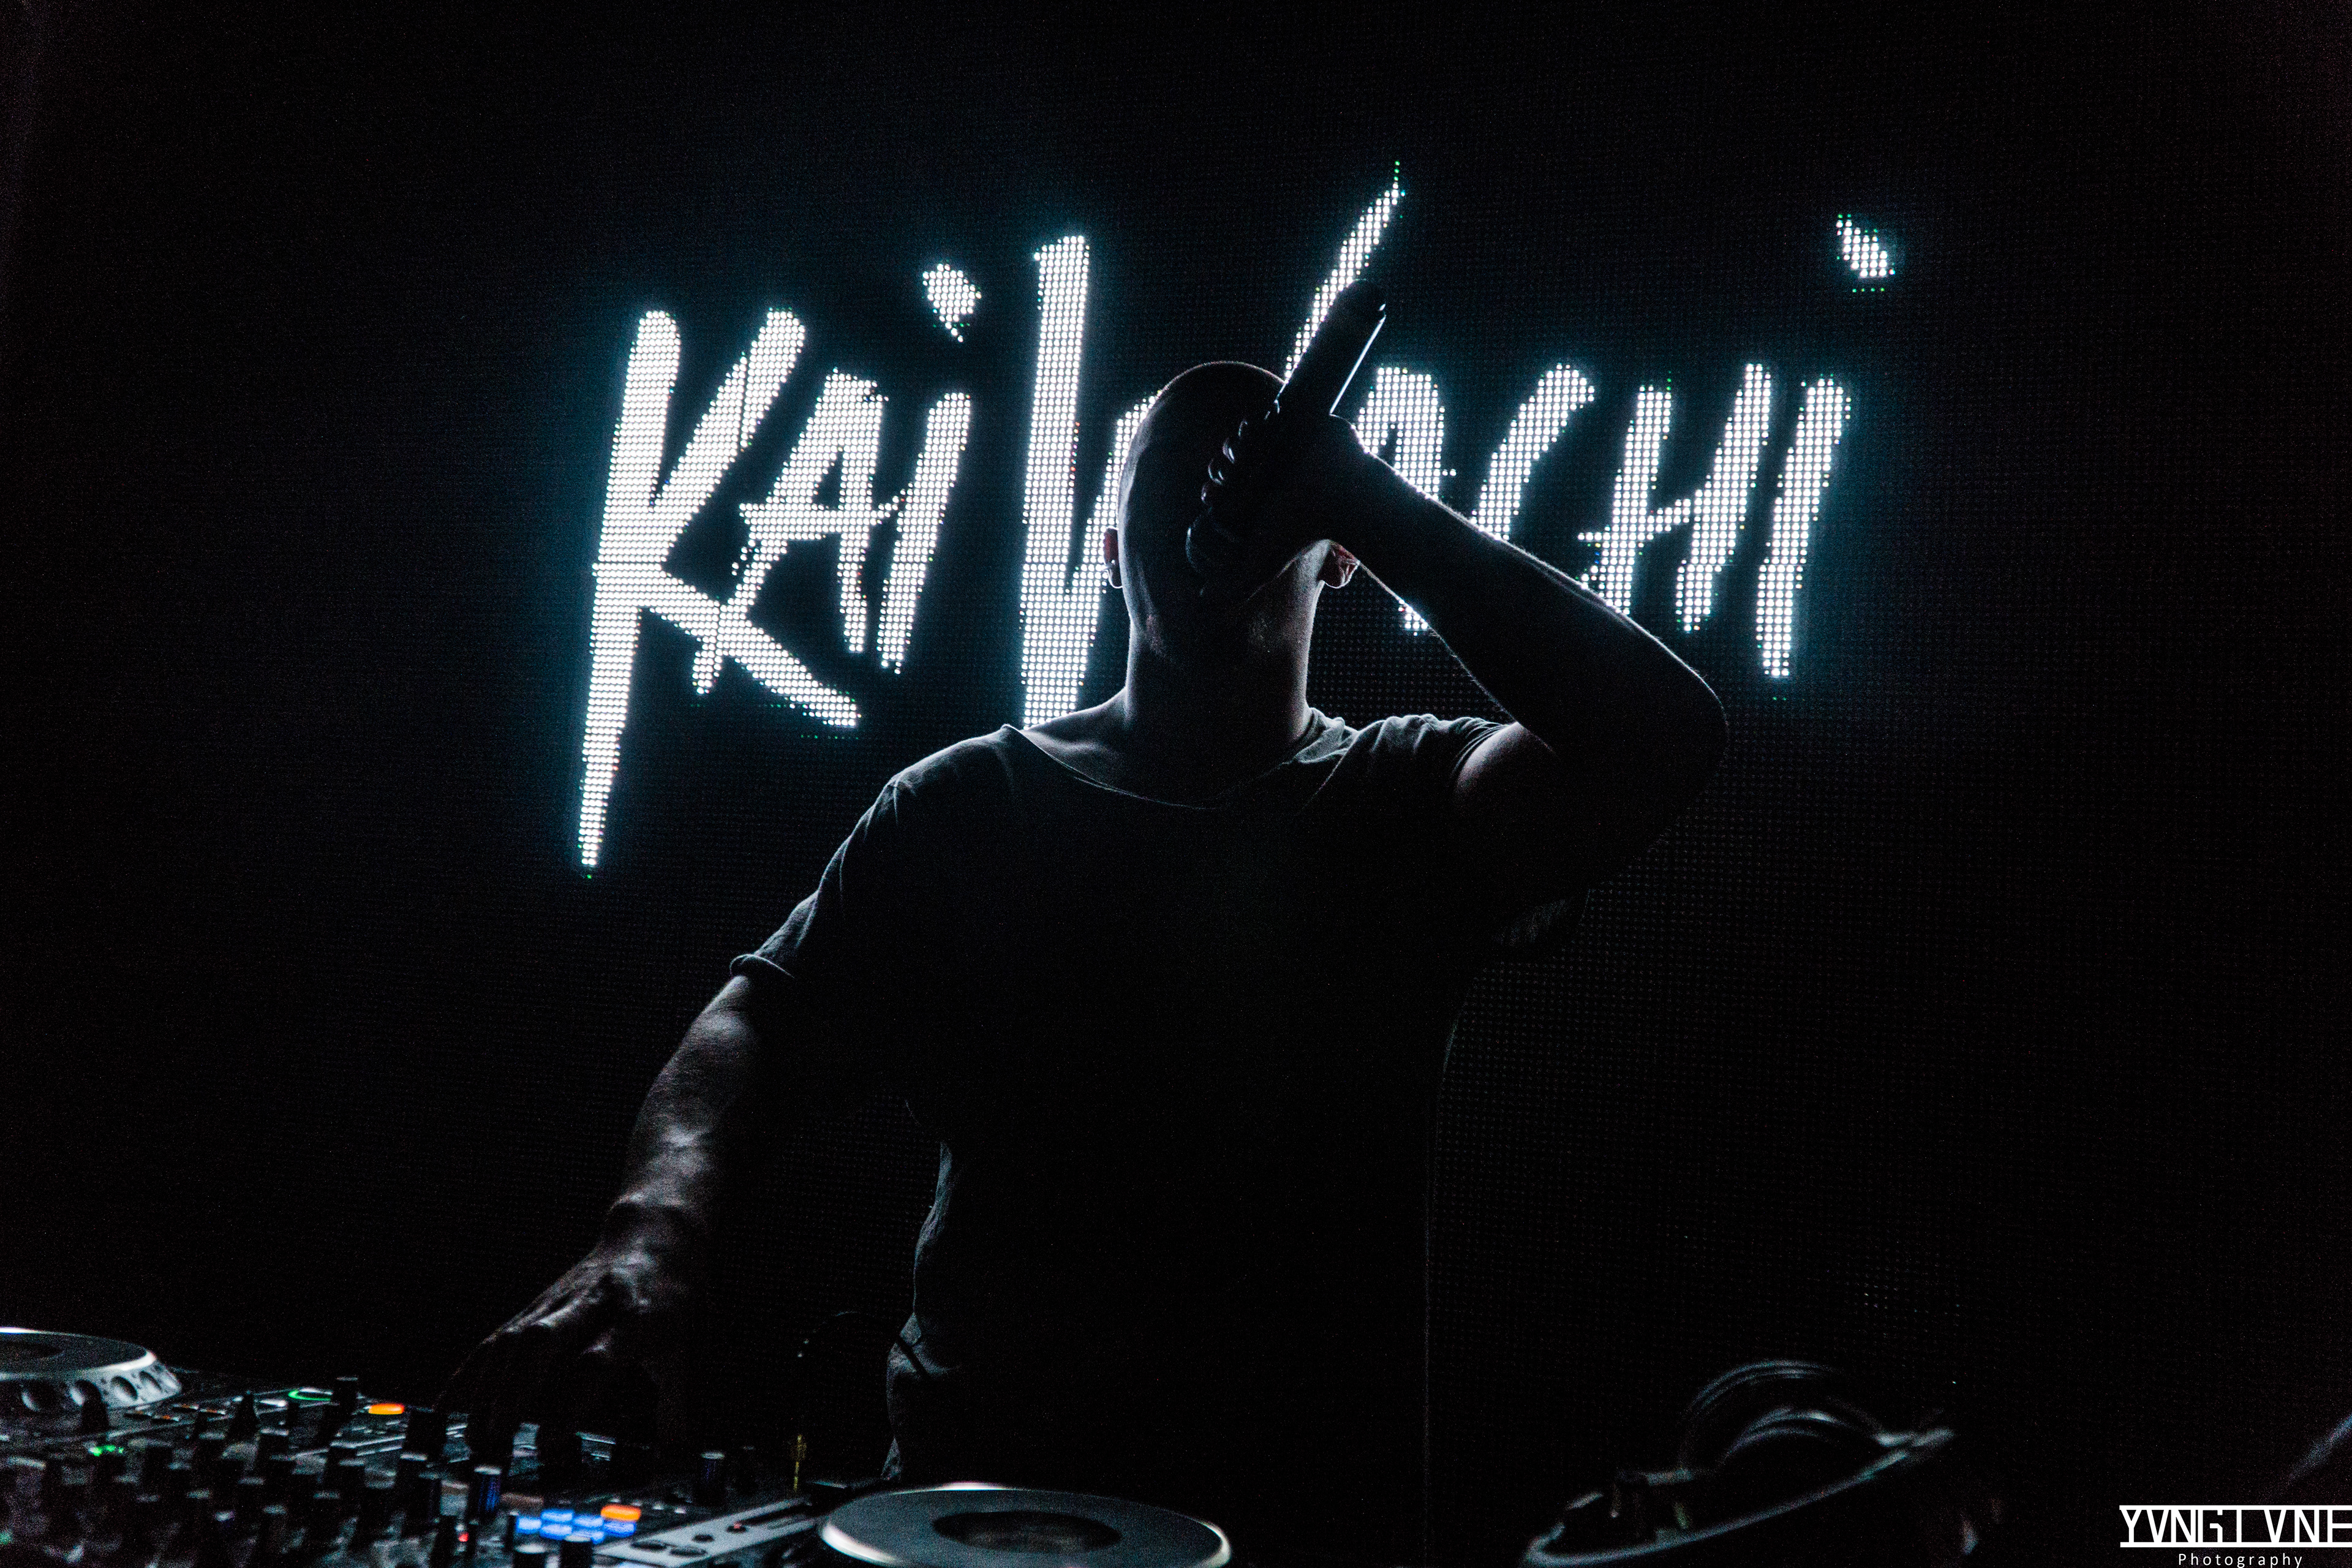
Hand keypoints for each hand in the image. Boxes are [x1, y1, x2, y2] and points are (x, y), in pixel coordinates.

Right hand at [439, 1203, 703, 1446]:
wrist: (654, 1235)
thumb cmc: (674, 1294)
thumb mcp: (688, 1342)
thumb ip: (675, 1399)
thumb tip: (675, 1451)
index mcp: (633, 1320)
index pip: (595, 1361)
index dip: (570, 1402)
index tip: (548, 1442)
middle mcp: (591, 1306)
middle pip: (542, 1340)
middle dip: (514, 1388)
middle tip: (495, 1436)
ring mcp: (559, 1301)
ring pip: (513, 1337)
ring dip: (487, 1386)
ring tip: (472, 1434)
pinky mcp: (538, 1304)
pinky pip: (497, 1336)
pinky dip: (471, 1370)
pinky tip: (447, 1404)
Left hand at [1185, 408, 1375, 601]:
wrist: (1343, 494)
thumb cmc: (1302, 528)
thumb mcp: (1261, 564)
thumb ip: (1235, 586)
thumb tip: (1201, 601)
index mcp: (1260, 502)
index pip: (1224, 491)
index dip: (1211, 489)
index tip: (1208, 492)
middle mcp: (1272, 477)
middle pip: (1232, 462)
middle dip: (1221, 462)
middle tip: (1224, 466)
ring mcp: (1287, 449)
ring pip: (1246, 438)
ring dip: (1236, 440)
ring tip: (1238, 447)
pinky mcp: (1301, 426)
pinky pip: (1268, 415)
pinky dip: (1258, 419)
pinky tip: (1252, 426)